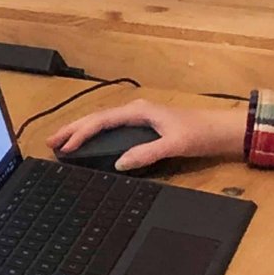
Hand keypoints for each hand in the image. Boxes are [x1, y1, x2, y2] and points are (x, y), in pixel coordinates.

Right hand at [49, 100, 248, 171]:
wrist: (223, 130)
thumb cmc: (200, 134)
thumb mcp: (173, 145)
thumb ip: (145, 154)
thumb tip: (118, 163)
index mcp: (139, 111)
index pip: (101, 121)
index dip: (80, 134)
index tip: (64, 147)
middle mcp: (136, 111)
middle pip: (97, 118)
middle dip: (72, 129)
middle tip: (50, 142)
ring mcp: (140, 117)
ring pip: (103, 122)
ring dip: (82, 131)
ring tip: (63, 143)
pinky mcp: (145, 126)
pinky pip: (112, 129)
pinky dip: (96, 135)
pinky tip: (90, 143)